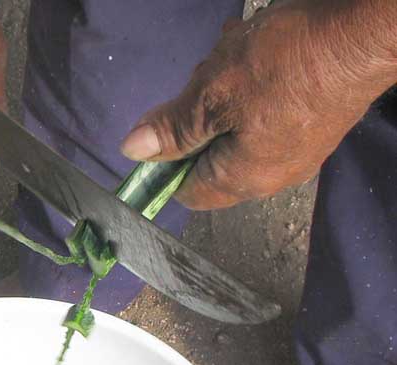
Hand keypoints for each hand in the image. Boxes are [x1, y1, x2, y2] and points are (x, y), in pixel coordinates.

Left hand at [120, 0, 396, 209]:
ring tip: (235, 58)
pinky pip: (266, 119)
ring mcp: (294, 155)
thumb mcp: (215, 93)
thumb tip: (132, 152)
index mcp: (241, 180)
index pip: (188, 192)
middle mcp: (268, 178)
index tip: (163, 128)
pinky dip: (253, 92)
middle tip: (205, 81)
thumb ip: (174, 127)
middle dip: (199, 120)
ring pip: (237, 133)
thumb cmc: (287, 65)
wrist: (368, 35)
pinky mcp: (312, 129)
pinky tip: (261, 57)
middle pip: (211, 160)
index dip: (166, 165)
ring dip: (225, 97)